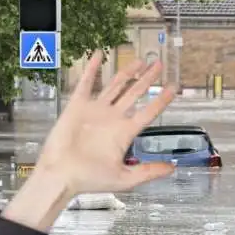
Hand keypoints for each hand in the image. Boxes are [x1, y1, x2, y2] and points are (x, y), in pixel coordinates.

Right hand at [35, 50, 176, 194]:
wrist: (61, 175)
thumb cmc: (90, 179)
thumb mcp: (125, 178)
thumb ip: (149, 171)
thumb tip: (173, 168)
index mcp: (124, 133)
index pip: (148, 112)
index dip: (161, 100)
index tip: (173, 88)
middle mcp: (113, 118)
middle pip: (134, 93)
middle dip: (147, 79)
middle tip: (158, 64)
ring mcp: (96, 110)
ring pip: (115, 85)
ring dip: (127, 72)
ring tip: (139, 60)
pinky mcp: (78, 105)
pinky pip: (86, 83)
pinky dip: (92, 69)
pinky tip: (99, 54)